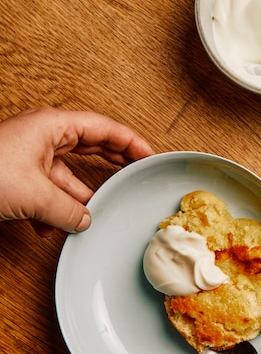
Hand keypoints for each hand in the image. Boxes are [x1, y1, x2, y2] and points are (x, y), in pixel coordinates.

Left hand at [0, 107, 153, 235]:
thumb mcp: (35, 196)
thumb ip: (70, 210)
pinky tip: (52, 228)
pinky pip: (47, 189)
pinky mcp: (16, 174)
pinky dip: (53, 208)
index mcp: (53, 125)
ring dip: (78, 197)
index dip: (132, 142)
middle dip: (112, 165)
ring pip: (68, 174)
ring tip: (94, 214)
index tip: (151, 156)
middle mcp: (43, 135)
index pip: (106, 128)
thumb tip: (87, 220)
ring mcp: (28, 154)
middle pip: (91, 147)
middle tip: (137, 175)